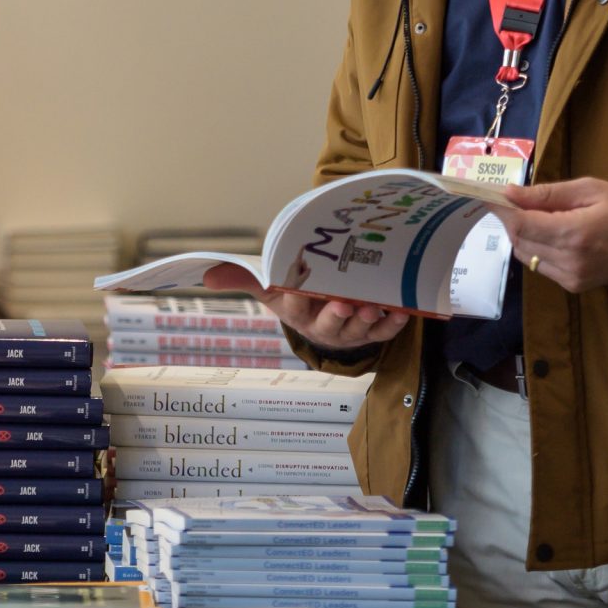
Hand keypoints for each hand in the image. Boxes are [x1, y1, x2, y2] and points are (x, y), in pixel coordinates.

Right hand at [203, 263, 410, 356]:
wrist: (325, 314)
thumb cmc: (296, 296)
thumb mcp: (268, 287)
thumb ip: (242, 277)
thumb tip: (205, 276)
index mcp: (296, 313)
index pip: (293, 307)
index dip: (296, 299)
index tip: (298, 287)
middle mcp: (322, 326)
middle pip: (328, 325)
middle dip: (336, 316)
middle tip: (346, 304)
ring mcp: (349, 332)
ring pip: (358, 331)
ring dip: (367, 320)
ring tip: (375, 306)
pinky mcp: (373, 332)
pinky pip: (385, 332)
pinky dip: (394, 323)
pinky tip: (403, 311)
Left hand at [497, 177, 607, 292]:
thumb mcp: (587, 189)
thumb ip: (546, 195)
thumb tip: (509, 194)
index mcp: (575, 233)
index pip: (521, 225)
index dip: (502, 210)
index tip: (491, 196)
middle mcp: (570, 261)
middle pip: (520, 241)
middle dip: (511, 220)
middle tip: (514, 202)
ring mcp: (572, 277)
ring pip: (526, 256)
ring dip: (523, 236)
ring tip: (538, 217)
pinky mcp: (574, 286)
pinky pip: (541, 266)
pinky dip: (537, 250)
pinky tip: (552, 236)